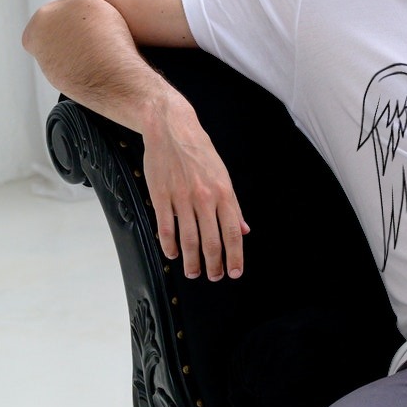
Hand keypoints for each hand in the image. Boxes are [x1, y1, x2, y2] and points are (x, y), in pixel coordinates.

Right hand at [142, 117, 248, 280]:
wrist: (172, 129)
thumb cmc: (199, 152)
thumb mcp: (223, 176)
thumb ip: (233, 205)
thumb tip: (244, 229)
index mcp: (224, 193)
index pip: (233, 232)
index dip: (235, 256)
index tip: (235, 272)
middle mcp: (205, 198)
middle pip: (211, 240)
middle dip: (214, 264)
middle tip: (213, 277)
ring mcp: (182, 198)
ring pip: (189, 239)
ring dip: (192, 261)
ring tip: (194, 272)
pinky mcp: (161, 196)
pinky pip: (166, 228)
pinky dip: (170, 245)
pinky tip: (173, 254)